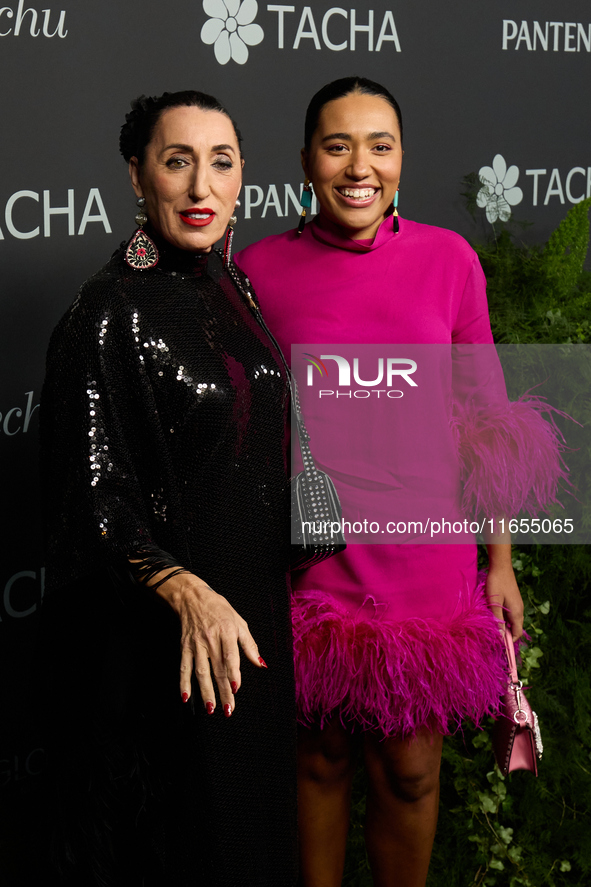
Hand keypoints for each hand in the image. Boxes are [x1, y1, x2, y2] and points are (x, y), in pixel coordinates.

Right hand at [155, 571, 265, 712]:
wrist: (192, 598)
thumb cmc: (219, 609)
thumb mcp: (239, 622)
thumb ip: (249, 644)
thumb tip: (260, 663)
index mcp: (226, 632)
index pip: (229, 656)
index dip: (232, 672)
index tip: (235, 688)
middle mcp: (210, 640)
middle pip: (217, 669)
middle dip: (223, 691)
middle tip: (228, 709)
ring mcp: (196, 645)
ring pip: (200, 672)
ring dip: (205, 691)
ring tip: (211, 708)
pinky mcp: (184, 648)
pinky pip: (183, 668)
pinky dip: (183, 683)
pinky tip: (185, 697)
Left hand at [485, 563, 523, 640]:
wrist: (501, 566)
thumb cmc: (496, 584)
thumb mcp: (494, 603)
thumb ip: (497, 620)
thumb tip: (500, 636)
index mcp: (517, 613)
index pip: (516, 633)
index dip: (509, 641)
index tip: (499, 646)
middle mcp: (519, 610)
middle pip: (515, 628)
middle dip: (506, 635)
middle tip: (493, 638)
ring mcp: (516, 605)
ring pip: (511, 621)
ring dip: (504, 626)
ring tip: (492, 628)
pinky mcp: (512, 600)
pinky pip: (509, 614)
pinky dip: (503, 618)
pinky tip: (493, 616)